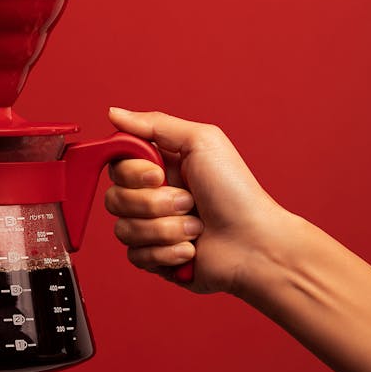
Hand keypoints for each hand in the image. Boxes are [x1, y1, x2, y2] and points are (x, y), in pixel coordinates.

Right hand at [104, 108, 290, 294]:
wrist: (256, 244)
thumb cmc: (236, 192)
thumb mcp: (201, 142)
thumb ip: (154, 123)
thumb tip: (114, 113)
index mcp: (157, 167)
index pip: (116, 165)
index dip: (132, 172)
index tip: (158, 174)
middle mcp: (149, 196)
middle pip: (114, 199)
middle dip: (155, 204)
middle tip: (190, 201)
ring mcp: (150, 229)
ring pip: (124, 230)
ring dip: (166, 229)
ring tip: (196, 227)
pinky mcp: (154, 258)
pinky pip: (136, 256)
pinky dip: (168, 253)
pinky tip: (192, 248)